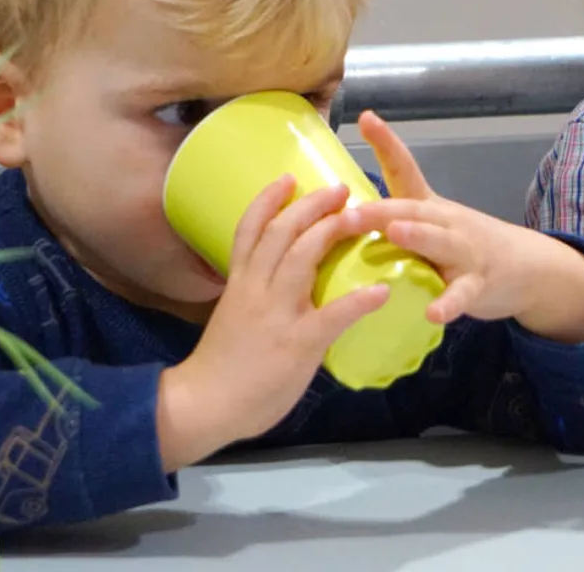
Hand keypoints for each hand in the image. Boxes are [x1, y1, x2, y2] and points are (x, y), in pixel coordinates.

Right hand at [156, 178, 388, 471]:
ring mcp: (277, 313)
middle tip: (340, 188)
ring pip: (302, 257)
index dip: (269, 199)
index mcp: (240, 283)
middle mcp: (257, 288)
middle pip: (283, 232)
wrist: (202, 406)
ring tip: (361, 216)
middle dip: (312, 205)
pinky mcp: (297, 342)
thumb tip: (286, 288)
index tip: (289, 178)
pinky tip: (381, 292)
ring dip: (333, 230)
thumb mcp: (233, 317)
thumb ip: (258, 297)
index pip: (251, 229)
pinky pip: (332, 315)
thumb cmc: (219, 368)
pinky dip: (358, 301)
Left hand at [345, 111, 583, 343]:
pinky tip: (434, 313)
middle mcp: (446, 221)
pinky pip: (462, 293)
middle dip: (378, 211)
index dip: (387, 143)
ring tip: (395, 233)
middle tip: (344, 215)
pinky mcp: (479, 284)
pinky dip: (448, 303)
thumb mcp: (431, 225)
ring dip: (417, 236)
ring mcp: (465, 251)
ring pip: (440, 241)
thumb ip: (393, 221)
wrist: (525, 267)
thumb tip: (335, 216)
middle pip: (412, 209)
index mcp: (428, 206)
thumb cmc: (464, 245)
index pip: (405, 169)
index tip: (366, 118)